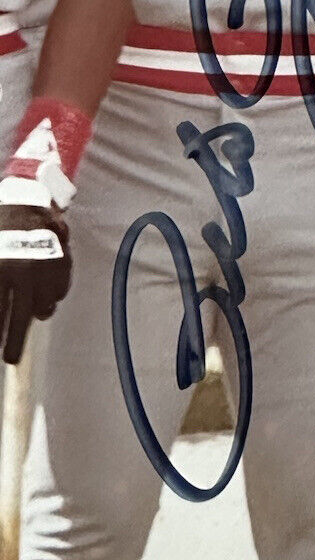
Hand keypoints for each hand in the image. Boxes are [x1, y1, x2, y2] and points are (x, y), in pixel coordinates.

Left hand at [0, 202, 71, 363]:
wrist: (26, 202)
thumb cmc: (1, 228)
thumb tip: (0, 314)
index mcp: (1, 269)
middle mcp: (23, 271)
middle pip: (20, 316)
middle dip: (15, 341)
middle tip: (11, 358)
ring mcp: (45, 268)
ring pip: (43, 305)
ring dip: (36, 314)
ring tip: (31, 316)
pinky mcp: (62, 263)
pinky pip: (60, 290)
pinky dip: (52, 297)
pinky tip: (44, 297)